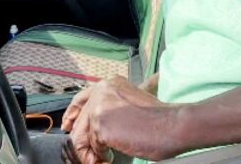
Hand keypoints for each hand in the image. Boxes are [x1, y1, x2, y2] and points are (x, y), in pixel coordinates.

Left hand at [63, 76, 184, 162]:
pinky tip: (111, 157)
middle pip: (80, 121)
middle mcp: (101, 91)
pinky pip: (94, 147)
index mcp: (109, 83)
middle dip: (84, 142)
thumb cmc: (158, 118)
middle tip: (91, 156)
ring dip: (92, 152)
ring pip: (83, 136)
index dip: (72, 115)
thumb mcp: (130, 102)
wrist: (172, 125)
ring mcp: (100, 107)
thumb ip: (110, 106)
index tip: (68, 126)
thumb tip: (93, 125)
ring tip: (103, 159)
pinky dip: (101, 156)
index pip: (80, 99)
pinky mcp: (102, 126)